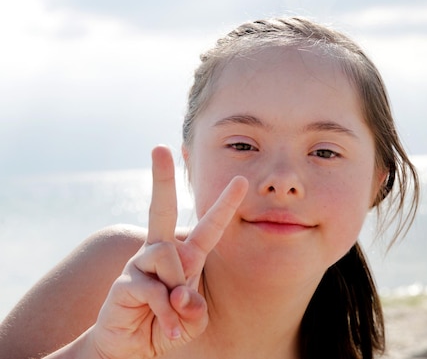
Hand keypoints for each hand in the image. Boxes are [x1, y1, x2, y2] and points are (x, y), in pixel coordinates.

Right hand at [89, 146, 247, 358]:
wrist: (132, 348)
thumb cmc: (166, 327)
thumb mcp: (192, 321)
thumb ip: (194, 308)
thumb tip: (179, 293)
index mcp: (186, 256)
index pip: (208, 227)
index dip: (226, 204)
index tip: (241, 179)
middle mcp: (161, 252)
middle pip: (162, 208)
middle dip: (161, 178)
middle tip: (159, 147)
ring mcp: (140, 265)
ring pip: (169, 256)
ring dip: (178, 290)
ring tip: (173, 314)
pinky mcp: (125, 283)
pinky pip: (154, 289)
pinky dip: (166, 313)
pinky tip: (165, 328)